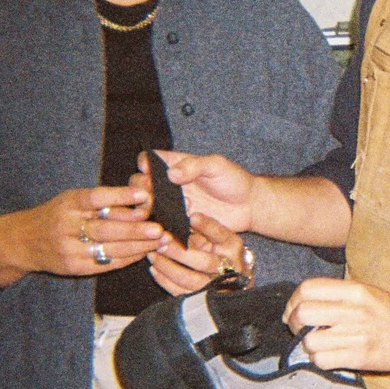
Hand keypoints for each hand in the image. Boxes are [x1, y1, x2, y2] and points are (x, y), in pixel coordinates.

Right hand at [0, 187, 162, 287]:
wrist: (22, 241)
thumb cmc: (56, 215)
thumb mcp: (71, 200)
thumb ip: (101, 201)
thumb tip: (140, 200)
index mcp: (68, 203)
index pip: (95, 198)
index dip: (120, 196)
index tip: (143, 195)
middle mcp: (67, 226)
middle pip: (105, 228)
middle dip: (136, 229)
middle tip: (159, 228)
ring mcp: (69, 249)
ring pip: (109, 248)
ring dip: (137, 246)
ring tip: (158, 241)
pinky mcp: (74, 267)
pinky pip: (105, 264)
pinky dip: (127, 258)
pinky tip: (143, 253)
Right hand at [133, 149, 255, 233]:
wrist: (249, 206)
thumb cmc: (233, 180)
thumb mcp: (216, 166)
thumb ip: (194, 166)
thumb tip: (170, 174)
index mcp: (175, 164)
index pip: (149, 160)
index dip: (144, 164)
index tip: (149, 172)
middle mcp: (169, 184)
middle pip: (140, 184)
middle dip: (140, 189)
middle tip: (150, 196)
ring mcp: (172, 204)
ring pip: (147, 206)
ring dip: (148, 209)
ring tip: (158, 211)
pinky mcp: (178, 222)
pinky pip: (161, 224)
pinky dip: (159, 226)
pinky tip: (166, 228)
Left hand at [147, 212, 254, 297]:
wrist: (234, 281)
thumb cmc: (222, 253)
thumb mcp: (219, 237)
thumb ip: (205, 226)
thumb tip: (190, 216)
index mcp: (233, 248)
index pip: (221, 235)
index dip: (206, 226)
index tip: (191, 218)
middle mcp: (229, 268)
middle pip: (203, 262)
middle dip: (179, 252)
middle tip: (160, 242)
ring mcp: (216, 286)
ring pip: (189, 279)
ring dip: (167, 267)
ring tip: (152, 255)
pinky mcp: (202, 298)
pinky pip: (181, 292)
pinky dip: (165, 281)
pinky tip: (155, 269)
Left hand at [281, 279, 389, 373]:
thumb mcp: (367, 292)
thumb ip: (338, 294)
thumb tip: (301, 301)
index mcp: (356, 291)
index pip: (308, 289)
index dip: (294, 301)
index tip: (295, 310)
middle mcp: (355, 311)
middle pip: (303, 314)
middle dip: (293, 324)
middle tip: (299, 329)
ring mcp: (357, 336)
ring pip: (310, 342)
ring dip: (308, 346)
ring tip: (319, 344)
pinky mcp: (360, 358)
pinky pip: (322, 361)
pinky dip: (320, 361)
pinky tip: (330, 356)